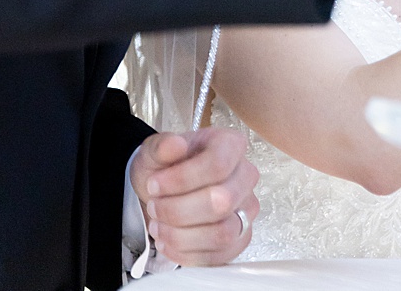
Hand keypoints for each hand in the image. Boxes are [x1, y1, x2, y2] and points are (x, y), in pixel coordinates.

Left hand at [129, 127, 257, 266]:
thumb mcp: (154, 151)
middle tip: (154, 207)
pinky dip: (188, 254)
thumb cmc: (165, 167)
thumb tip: (175, 143)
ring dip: (182, 235)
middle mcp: (245, 177)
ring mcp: (246, 210)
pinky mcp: (240, 238)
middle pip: (221, 202)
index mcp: (229, 145)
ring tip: (157, 228)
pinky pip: (221, 256)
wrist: (164, 190)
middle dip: (178, 210)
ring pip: (223, 233)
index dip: (182, 179)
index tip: (154, 185)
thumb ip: (161, 146)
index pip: (217, 165)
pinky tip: (167, 243)